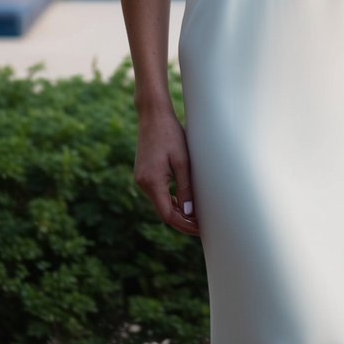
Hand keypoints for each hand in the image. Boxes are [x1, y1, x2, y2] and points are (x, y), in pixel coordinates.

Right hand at [134, 106, 199, 236]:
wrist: (153, 115)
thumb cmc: (170, 133)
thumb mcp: (182, 161)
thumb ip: (185, 188)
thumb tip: (189, 213)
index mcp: (152, 182)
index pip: (168, 215)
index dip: (184, 224)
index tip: (199, 229)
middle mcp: (143, 183)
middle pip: (163, 211)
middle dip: (182, 220)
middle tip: (202, 225)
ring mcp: (141, 178)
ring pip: (160, 203)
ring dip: (176, 210)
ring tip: (196, 215)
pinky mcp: (143, 173)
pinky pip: (157, 193)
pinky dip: (169, 199)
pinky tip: (182, 201)